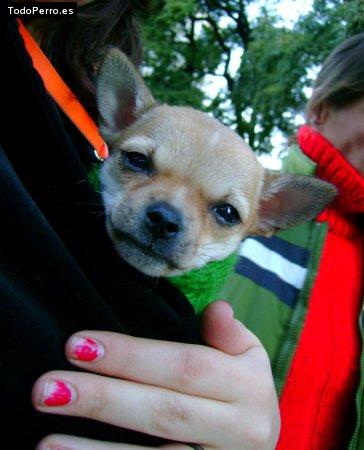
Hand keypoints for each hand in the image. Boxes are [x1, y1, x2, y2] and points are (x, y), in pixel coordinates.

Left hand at [33, 301, 279, 449]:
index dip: (132, 357)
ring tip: (46, 442)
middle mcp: (239, 433)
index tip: (79, 344)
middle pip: (163, 414)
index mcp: (247, 390)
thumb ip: (231, 335)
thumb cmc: (243, 393)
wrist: (260, 444)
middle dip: (104, 400)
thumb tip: (217, 308)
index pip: (185, 367)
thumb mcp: (249, 358)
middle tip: (47, 389)